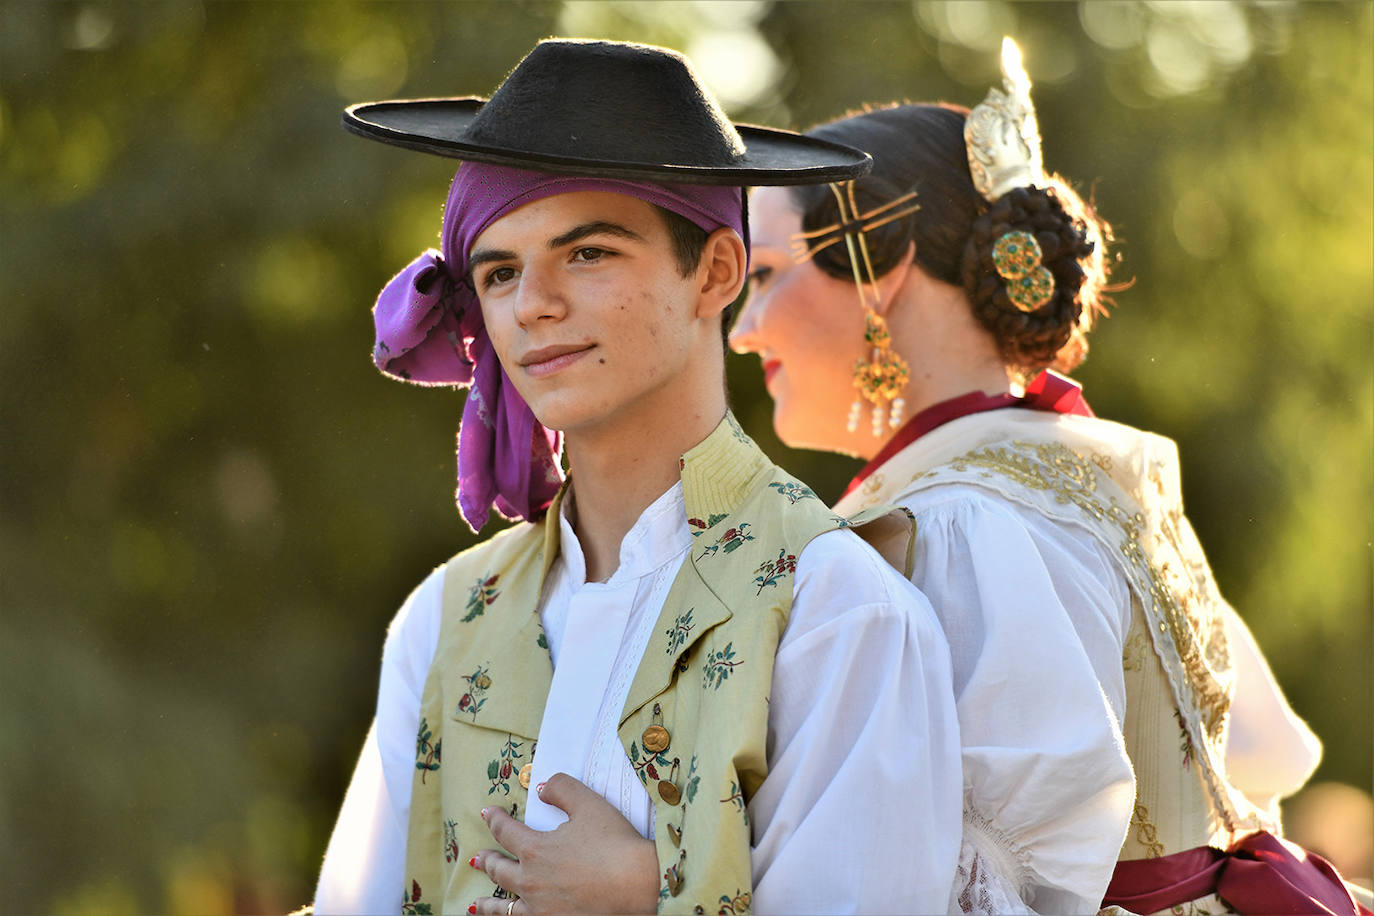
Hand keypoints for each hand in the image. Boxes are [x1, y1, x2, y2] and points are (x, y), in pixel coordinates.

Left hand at [468, 772, 659, 914]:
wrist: (639, 886)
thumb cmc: (616, 844)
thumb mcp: (589, 804)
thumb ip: (561, 789)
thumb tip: (541, 788)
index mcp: (534, 849)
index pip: (505, 830)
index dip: (494, 819)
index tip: (487, 813)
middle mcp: (530, 881)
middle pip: (498, 870)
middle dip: (487, 861)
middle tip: (478, 858)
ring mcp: (540, 909)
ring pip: (503, 907)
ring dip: (487, 904)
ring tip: (476, 904)